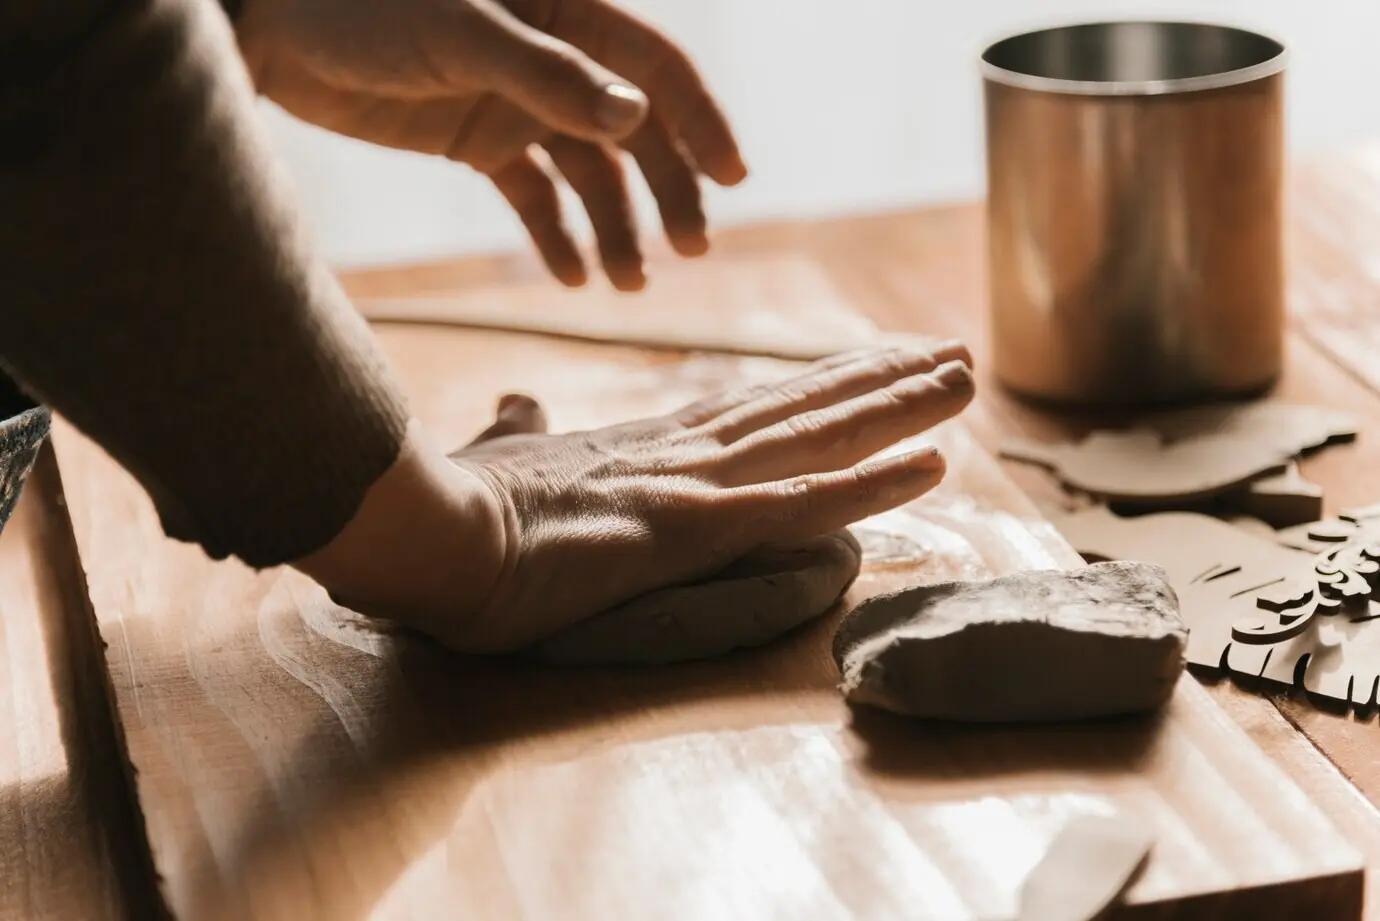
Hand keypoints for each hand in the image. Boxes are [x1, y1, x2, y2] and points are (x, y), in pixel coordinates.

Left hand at [234, 0, 744, 290]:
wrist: (270, 33)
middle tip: (691, 250)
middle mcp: (554, 57)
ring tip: (630, 282)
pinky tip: (575, 277)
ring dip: (617, 225)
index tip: (734, 178)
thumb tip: (636, 118)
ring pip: (591, 170)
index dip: (701, 118)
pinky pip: (536, 195)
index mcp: (565, 9)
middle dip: (668, 188)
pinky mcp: (479, 140)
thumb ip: (547, 74)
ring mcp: (517, 101)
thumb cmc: (359, 8)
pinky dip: (558, 235)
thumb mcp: (459, 34)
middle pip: (636, 127)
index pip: (655, 65)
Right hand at [298, 343, 974, 652]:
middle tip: (950, 351)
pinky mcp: (690, 527)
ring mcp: (693, 484)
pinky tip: (931, 462)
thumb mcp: (501, 461)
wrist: (426, 534)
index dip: (820, 384)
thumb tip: (519, 402)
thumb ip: (522, 430)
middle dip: (882, 379)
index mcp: (649, 445)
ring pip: (817, 438)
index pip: (755, 406)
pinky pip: (800, 502)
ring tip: (965, 378)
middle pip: (802, 407)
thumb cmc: (458, 508)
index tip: (876, 360)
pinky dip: (870, 481)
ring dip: (898, 408)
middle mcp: (686, 451)